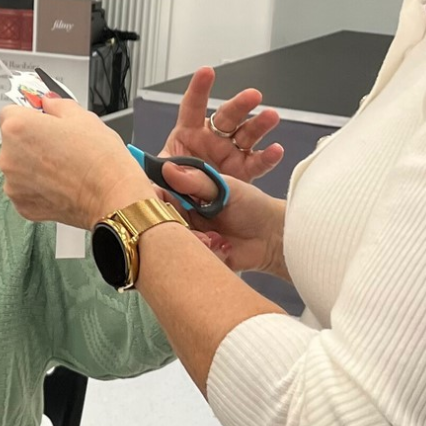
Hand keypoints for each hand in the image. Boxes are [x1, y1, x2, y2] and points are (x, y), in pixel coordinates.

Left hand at [0, 98, 151, 227]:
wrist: (112, 196)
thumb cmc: (99, 158)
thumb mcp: (82, 116)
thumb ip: (56, 104)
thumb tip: (48, 102)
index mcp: (17, 128)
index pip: (8, 113)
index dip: (28, 115)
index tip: (41, 121)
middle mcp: (8, 157)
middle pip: (12, 142)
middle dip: (30, 142)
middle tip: (58, 146)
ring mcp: (12, 184)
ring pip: (18, 167)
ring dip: (32, 166)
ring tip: (62, 167)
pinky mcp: (22, 205)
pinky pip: (24, 190)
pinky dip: (38, 187)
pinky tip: (60, 184)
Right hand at [158, 166, 288, 277]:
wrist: (274, 237)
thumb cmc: (254, 207)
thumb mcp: (226, 188)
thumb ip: (197, 181)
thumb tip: (168, 169)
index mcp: (188, 192)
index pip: (158, 192)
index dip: (152, 198)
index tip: (158, 202)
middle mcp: (183, 213)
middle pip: (160, 219)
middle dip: (174, 223)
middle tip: (190, 225)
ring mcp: (189, 235)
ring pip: (173, 240)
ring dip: (194, 239)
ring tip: (215, 238)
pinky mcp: (197, 254)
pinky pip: (188, 256)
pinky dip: (206, 251)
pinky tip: (223, 247)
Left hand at [161, 67, 283, 181]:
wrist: (192, 215)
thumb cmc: (176, 192)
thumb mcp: (164, 185)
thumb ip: (166, 179)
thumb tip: (170, 170)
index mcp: (188, 136)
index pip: (192, 108)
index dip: (199, 89)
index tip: (206, 72)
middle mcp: (212, 140)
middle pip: (227, 116)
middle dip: (240, 104)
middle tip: (252, 96)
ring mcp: (230, 153)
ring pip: (247, 134)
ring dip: (259, 124)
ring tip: (271, 116)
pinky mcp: (244, 172)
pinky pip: (257, 163)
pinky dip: (267, 157)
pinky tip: (275, 150)